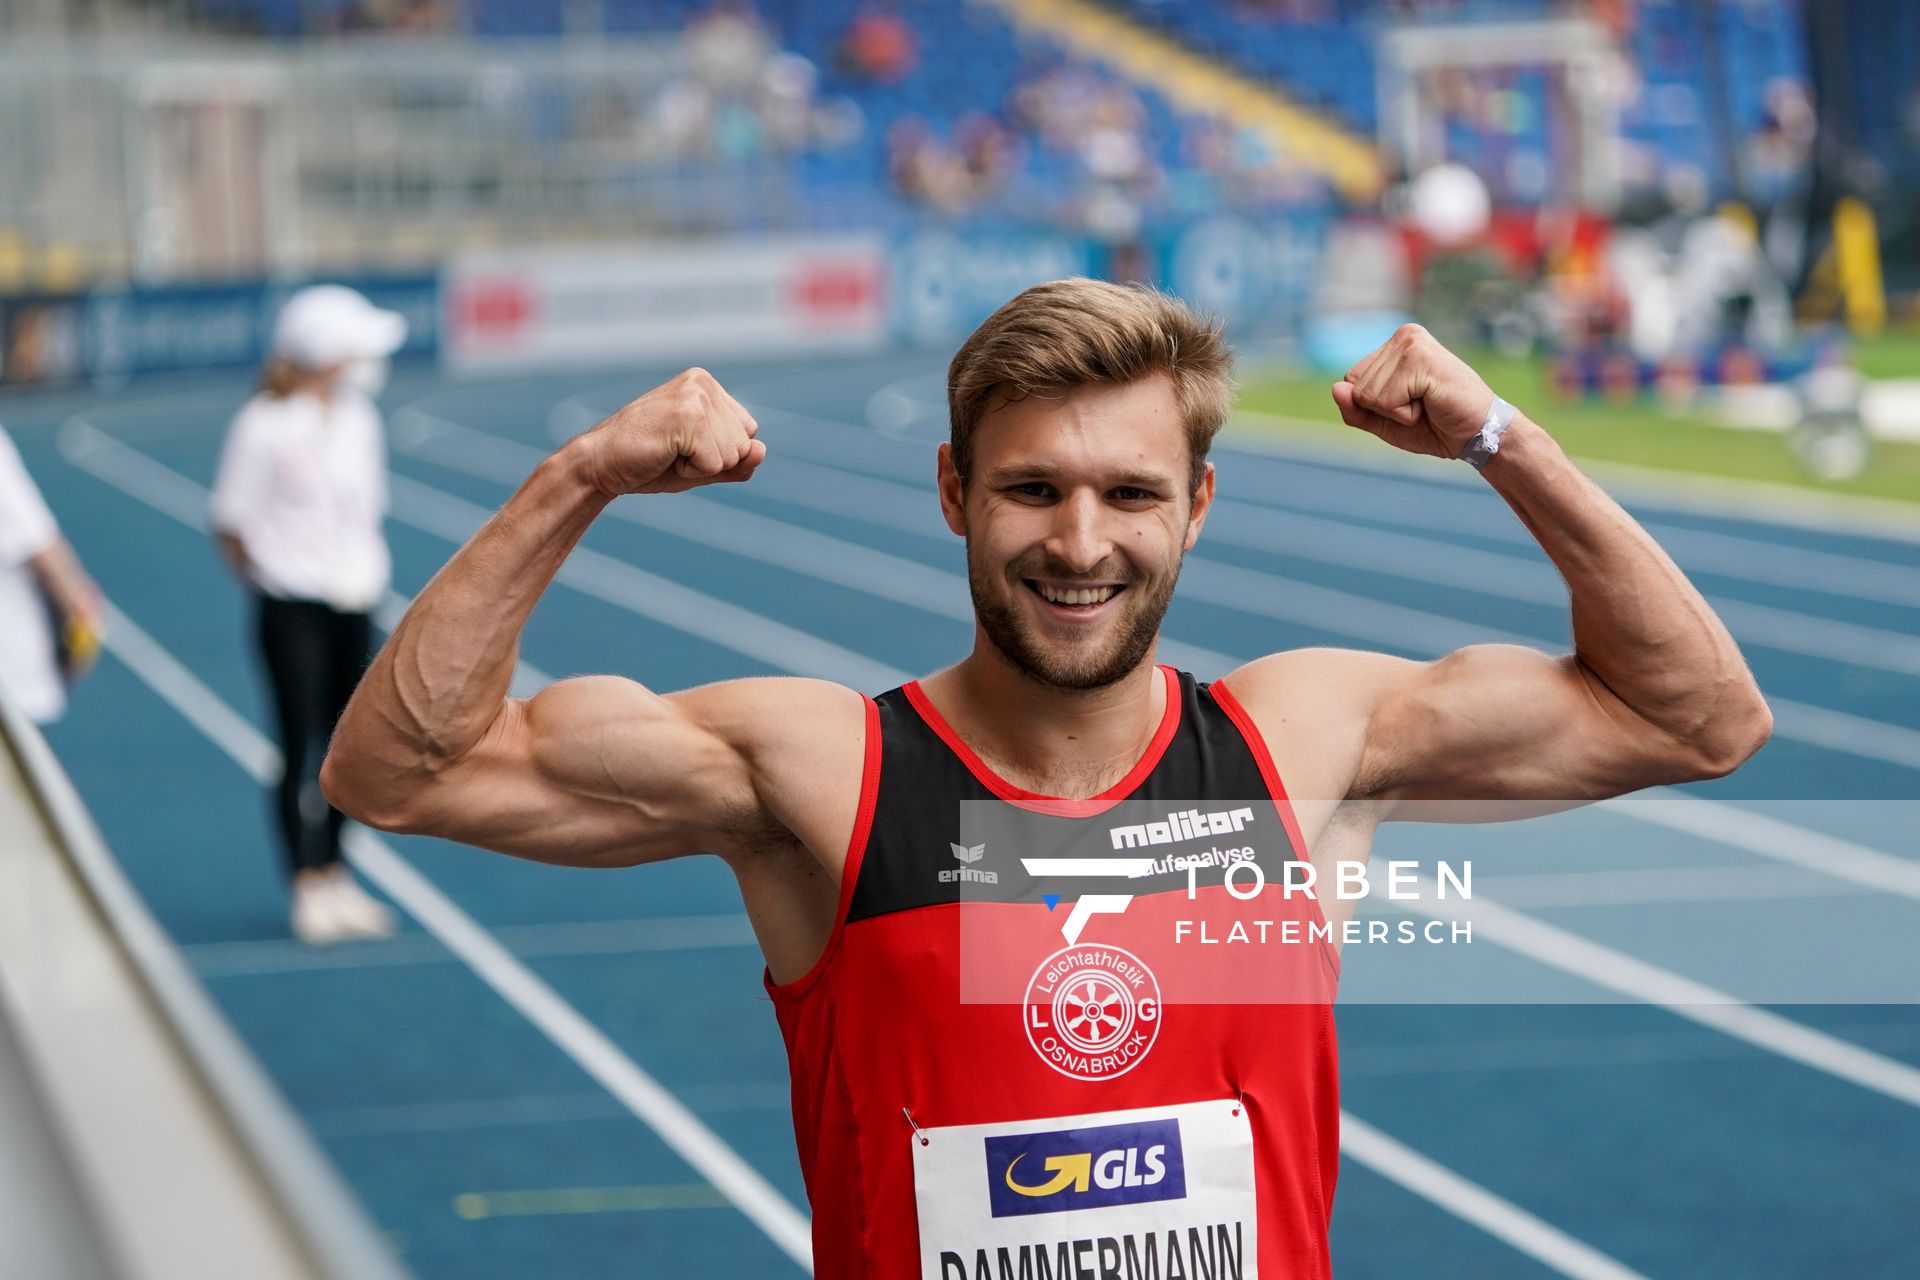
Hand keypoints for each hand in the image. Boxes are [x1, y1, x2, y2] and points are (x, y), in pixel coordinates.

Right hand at [575, 368, 765, 496]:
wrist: (600, 465)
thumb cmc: (649, 463)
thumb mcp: (703, 465)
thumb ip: (738, 462)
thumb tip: (761, 450)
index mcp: (707, 385)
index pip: (748, 432)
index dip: (719, 453)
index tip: (682, 446)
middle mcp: (703, 383)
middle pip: (743, 444)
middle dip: (711, 461)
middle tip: (671, 451)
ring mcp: (696, 396)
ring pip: (733, 454)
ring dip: (700, 466)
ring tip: (666, 452)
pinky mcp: (689, 416)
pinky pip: (715, 464)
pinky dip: (691, 472)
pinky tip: (663, 455)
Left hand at [1331, 324, 1497, 459]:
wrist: (1478, 434)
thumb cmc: (1435, 426)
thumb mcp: (1385, 422)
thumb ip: (1356, 409)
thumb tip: (1336, 388)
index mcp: (1393, 345)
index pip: (1351, 381)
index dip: (1375, 405)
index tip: (1411, 403)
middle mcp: (1402, 336)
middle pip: (1356, 386)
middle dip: (1385, 408)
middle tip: (1422, 404)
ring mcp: (1410, 343)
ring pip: (1367, 394)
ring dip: (1397, 411)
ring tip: (1428, 402)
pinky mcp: (1419, 358)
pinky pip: (1385, 400)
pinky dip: (1405, 414)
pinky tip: (1431, 402)